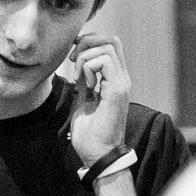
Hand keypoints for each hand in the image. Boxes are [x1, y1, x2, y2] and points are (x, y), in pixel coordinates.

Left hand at [68, 33, 132, 166]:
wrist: (96, 154)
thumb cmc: (90, 133)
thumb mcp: (83, 100)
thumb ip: (84, 82)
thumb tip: (78, 65)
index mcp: (115, 80)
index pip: (110, 45)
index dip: (89, 42)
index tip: (73, 57)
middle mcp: (122, 79)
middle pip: (111, 40)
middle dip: (86, 43)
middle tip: (73, 62)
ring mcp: (121, 84)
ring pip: (107, 48)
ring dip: (85, 58)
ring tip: (79, 77)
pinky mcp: (117, 91)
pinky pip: (104, 62)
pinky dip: (88, 67)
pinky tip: (86, 85)